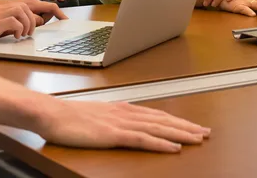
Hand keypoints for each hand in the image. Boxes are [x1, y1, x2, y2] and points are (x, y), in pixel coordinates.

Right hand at [0, 0, 66, 48]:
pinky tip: (14, 37)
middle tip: (40, 31)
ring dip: (29, 25)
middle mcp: (6, 7)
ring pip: (26, 13)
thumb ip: (15, 24)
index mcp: (8, 7)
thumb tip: (32, 26)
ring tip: (23, 35)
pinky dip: (19, 30)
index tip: (65, 18)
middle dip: (43, 18)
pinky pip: (16, 22)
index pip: (35, 3)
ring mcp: (1, 14)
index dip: (52, 9)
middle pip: (33, 5)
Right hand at [36, 100, 209, 152]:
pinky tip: (174, 147)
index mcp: (119, 108)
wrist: (50, 113)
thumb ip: (109, 119)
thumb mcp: (93, 116)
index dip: (175, 120)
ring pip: (158, 127)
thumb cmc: (66, 117)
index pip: (154, 114)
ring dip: (180, 133)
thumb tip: (121, 124)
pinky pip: (142, 139)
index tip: (191, 125)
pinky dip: (161, 142)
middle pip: (162, 119)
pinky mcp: (113, 134)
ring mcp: (119, 123)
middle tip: (206, 132)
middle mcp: (124, 113)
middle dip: (186, 126)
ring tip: (199, 139)